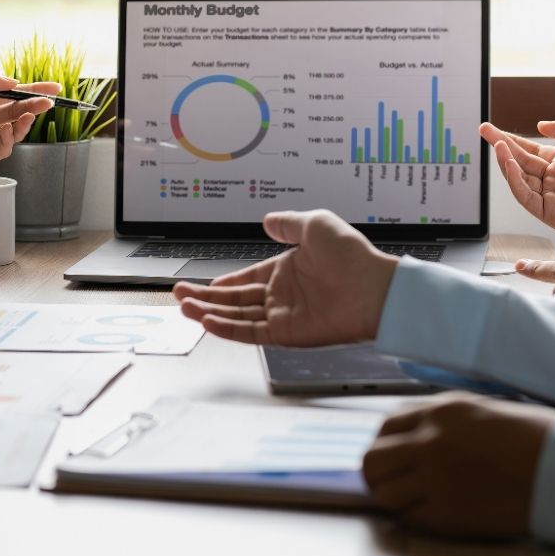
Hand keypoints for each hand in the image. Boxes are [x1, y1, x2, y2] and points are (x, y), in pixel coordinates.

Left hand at [0, 67, 56, 209]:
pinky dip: (9, 140)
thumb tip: (12, 82)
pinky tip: (6, 132)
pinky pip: (2, 148)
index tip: (54, 88)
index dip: (33, 90)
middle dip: (34, 106)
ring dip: (23, 123)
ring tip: (28, 117)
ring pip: (13, 131)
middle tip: (49, 103)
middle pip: (16, 111)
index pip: (12, 94)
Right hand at [173, 210, 397, 345]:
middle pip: (235, 300)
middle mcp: (283, 295)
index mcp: (287, 270)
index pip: (247, 278)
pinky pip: (250, 333)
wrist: (375, 289)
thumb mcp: (316, 224)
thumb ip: (288, 223)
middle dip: (205, 298)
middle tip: (180, 295)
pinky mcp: (287, 335)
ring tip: (184, 308)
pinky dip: (227, 329)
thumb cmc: (353, 256)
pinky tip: (207, 321)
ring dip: (209, 313)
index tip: (204, 285)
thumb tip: (268, 220)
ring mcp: (284, 316)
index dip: (224, 283)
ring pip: (237, 316)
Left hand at [362, 393, 554, 537]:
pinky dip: (416, 517)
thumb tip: (410, 433)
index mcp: (439, 412)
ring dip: (394, 497)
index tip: (393, 455)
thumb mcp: (480, 408)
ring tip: (414, 499)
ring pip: (384, 493)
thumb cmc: (534, 437)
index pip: (384, 427)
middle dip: (378, 472)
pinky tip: (436, 511)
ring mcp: (436, 480)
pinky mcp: (449, 515)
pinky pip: (410, 518)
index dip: (384, 443)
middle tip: (393, 481)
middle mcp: (429, 443)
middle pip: (372, 461)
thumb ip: (440, 418)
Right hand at [479, 119, 554, 246]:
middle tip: (485, 132)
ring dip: (506, 162)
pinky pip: (526, 196)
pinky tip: (509, 166)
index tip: (492, 129)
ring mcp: (549, 197)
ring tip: (498, 146)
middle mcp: (552, 180)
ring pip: (518, 178)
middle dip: (500, 146)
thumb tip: (540, 125)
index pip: (529, 149)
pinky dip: (514, 181)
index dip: (510, 139)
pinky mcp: (549, 213)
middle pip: (519, 161)